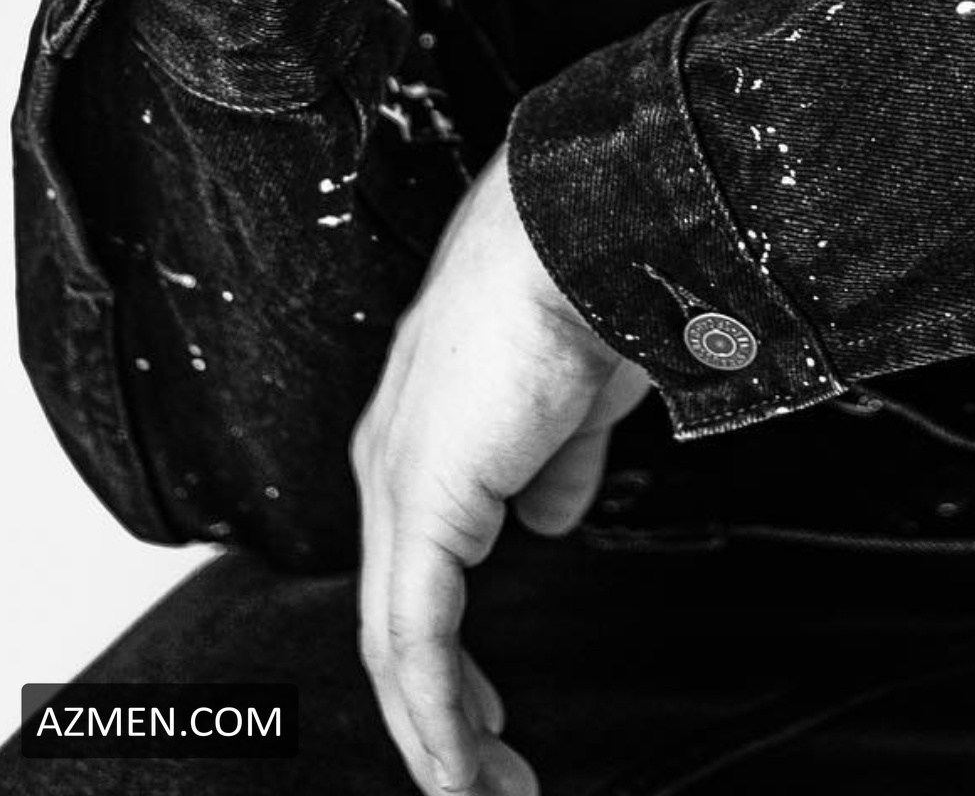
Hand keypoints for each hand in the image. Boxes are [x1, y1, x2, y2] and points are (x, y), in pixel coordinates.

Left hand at [352, 148, 650, 794]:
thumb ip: (553, 464)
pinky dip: (436, 712)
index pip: (415, 571)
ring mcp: (397, 483)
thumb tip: (548, 517)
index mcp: (425, 432)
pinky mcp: (419, 504)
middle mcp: (392, 462)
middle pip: (393, 620)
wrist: (577, 235)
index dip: (443, 655)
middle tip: (482, 779)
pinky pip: (415, 636)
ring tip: (481, 790)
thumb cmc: (582, 287)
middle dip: (436, 714)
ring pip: (395, 642)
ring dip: (437, 732)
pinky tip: (463, 761)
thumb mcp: (573, 400)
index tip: (485, 718)